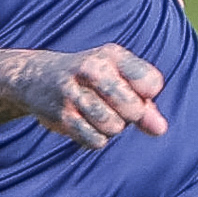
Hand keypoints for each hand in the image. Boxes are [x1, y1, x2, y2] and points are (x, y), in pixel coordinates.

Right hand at [23, 44, 166, 151]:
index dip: (148, 94)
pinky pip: (96, 141)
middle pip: (133, 109)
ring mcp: (74, 93)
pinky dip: (97, 138)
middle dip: (131, 115)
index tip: (135, 90)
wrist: (37, 77)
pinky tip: (86, 123)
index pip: (151, 82)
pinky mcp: (62, 116)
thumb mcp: (118, 77)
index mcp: (112, 55)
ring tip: (99, 113)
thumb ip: (145, 102)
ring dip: (112, 127)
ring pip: (114, 127)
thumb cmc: (89, 78)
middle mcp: (92, 70)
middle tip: (115, 106)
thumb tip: (160, 129)